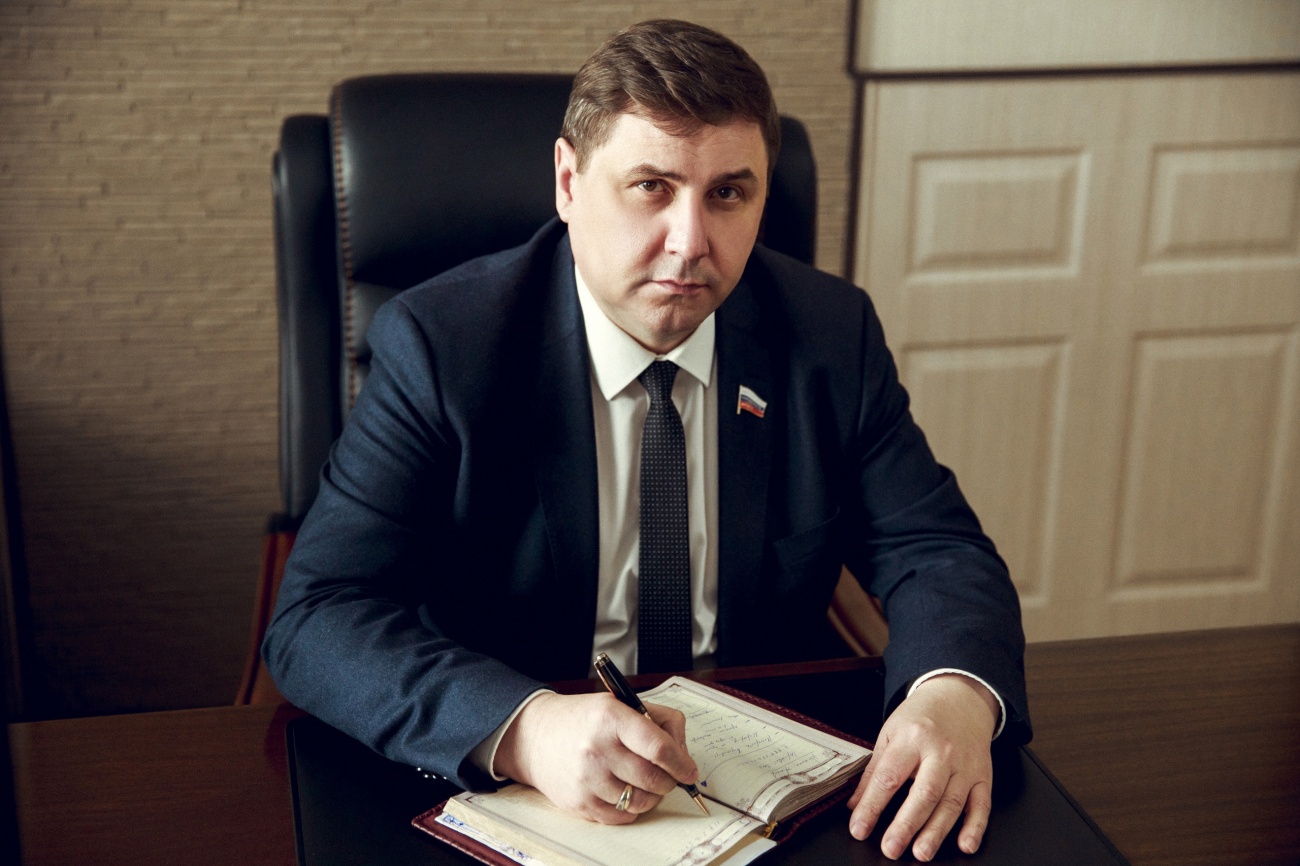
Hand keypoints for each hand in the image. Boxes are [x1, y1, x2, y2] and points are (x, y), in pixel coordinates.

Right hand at [493, 692, 698, 823]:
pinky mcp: (579, 802)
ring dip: (652, 796)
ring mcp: (586, 778)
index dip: (681, 762)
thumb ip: (660, 721)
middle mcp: (597, 748)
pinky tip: (626, 792)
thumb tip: (684, 756)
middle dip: (669, 781)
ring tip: (646, 783)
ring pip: (640, 801)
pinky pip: (621, 816)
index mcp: (611, 718)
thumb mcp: (621, 703)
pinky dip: (632, 808)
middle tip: (670, 777)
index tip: (690, 770)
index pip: (657, 747)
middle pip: (653, 778)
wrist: (535, 736)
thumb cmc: (585, 719)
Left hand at [847, 674, 999, 860]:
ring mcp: (965, 765)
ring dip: (937, 831)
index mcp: (912, 738)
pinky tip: (965, 845)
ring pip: (952, 802)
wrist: (959, 697)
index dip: (872, 806)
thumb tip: (855, 805)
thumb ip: (874, 770)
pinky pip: (982, 804)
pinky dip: (975, 827)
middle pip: (924, 792)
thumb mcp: (890, 733)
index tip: (859, 828)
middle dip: (906, 824)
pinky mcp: (983, 775)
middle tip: (891, 848)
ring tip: (921, 852)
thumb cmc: (921, 717)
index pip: (889, 776)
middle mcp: (941, 751)